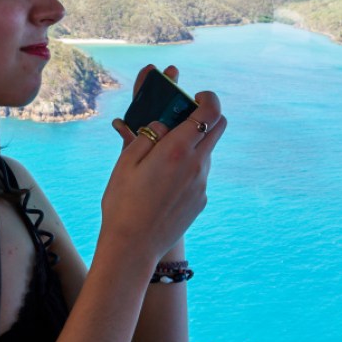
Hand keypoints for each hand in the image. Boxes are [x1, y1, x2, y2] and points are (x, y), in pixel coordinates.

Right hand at [101, 65, 226, 258]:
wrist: (134, 246)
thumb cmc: (122, 203)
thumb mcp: (126, 163)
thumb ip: (147, 137)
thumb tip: (163, 125)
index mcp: (177, 150)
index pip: (210, 111)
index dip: (208, 97)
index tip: (197, 95)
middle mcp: (197, 165)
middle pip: (219, 127)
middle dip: (206, 116)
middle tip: (183, 119)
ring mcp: (202, 184)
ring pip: (207, 152)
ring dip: (193, 145)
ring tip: (162, 160)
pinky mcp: (201, 200)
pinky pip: (199, 174)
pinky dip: (188, 169)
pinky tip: (163, 185)